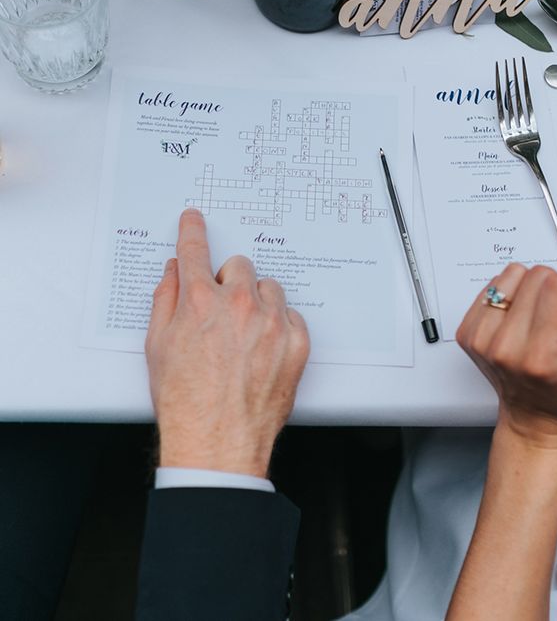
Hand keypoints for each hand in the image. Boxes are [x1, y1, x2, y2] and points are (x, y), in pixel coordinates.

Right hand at [145, 209, 309, 476]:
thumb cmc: (186, 401)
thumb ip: (165, 301)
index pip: (196, 251)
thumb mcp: (157, 347)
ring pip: (270, 288)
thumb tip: (174, 275)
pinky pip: (293, 315)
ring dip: (257, 301)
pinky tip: (265, 347)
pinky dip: (280, 325)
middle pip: (240, 265)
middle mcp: (240, 305)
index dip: (193, 231)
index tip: (194, 220)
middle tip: (223, 308)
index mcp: (201, 302)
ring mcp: (272, 323)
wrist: (217, 439)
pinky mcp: (297, 342)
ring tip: (245, 333)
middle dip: (229, 281)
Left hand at [455, 264, 556, 444]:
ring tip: (540, 313)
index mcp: (541, 357)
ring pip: (511, 276)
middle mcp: (506, 346)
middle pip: (535, 277)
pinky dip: (509, 294)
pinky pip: (491, 287)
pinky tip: (520, 316)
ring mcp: (482, 339)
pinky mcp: (468, 333)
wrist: (534, 421)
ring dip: (531, 288)